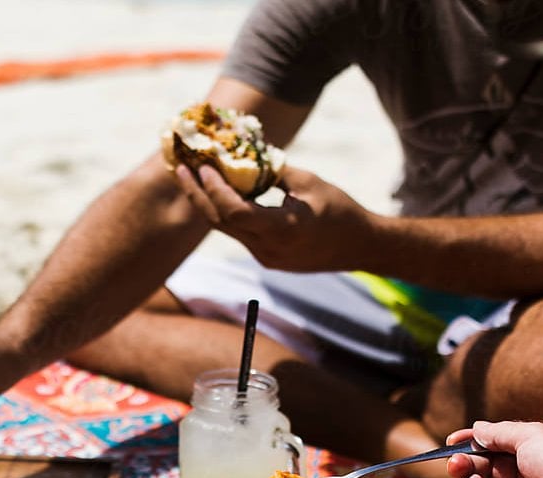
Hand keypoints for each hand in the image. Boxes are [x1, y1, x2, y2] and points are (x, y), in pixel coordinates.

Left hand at [172, 164, 374, 272]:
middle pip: (220, 222)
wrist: (361, 247)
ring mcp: (265, 258)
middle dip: (197, 194)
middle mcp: (268, 249)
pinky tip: (218, 193)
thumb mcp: (310, 182)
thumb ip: (274, 171)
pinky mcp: (266, 259)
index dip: (214, 190)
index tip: (203, 167)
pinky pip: (239, 234)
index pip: (234, 212)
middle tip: (181, 168)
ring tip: (192, 178)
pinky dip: (226, 213)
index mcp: (282, 230)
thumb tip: (246, 153)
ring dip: (208, 203)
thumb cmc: (341, 210)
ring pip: (226, 230)